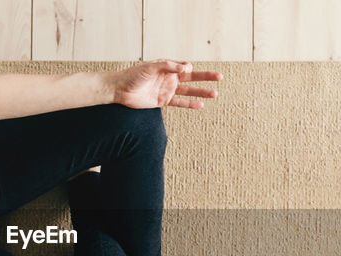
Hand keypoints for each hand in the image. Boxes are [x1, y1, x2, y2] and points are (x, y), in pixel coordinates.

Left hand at [106, 59, 221, 109]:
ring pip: (189, 91)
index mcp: (168, 67)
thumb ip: (169, 66)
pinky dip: (190, 104)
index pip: (185, 66)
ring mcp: (167, 89)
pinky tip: (200, 105)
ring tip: (215, 94)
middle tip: (220, 77)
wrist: (120, 90)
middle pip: (192, 77)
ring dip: (201, 92)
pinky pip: (180, 102)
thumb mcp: (151, 67)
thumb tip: (187, 67)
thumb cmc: (134, 75)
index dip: (189, 67)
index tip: (187, 70)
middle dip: (206, 77)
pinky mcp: (163, 101)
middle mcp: (169, 78)